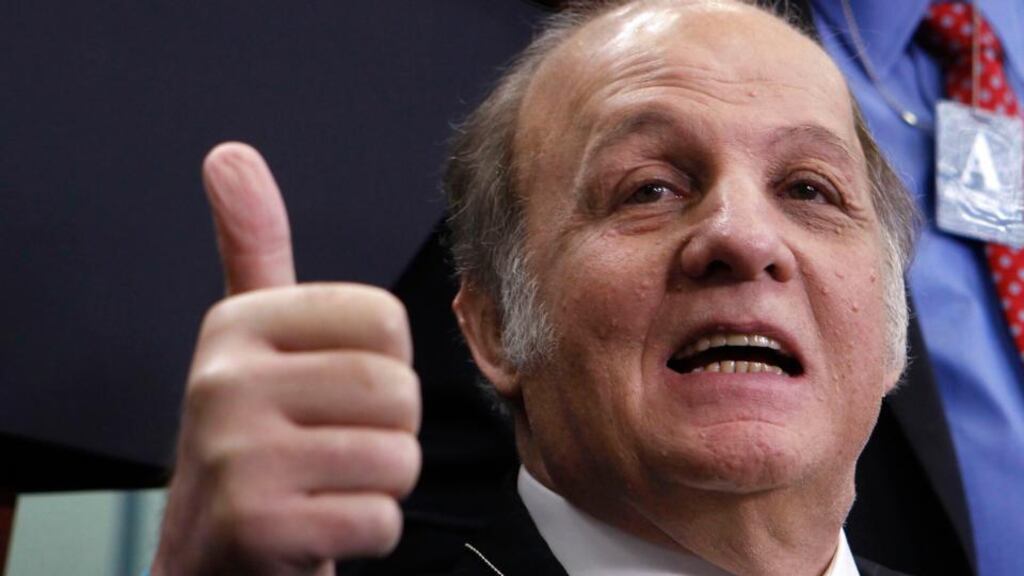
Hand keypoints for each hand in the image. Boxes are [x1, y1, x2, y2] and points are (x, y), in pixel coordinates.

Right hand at [151, 143, 420, 575]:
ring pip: (397, 458)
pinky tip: (321, 524)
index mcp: (236, 324)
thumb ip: (252, 249)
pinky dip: (368, 531)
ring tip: (328, 485)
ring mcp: (237, 456)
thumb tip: (230, 156)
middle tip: (336, 448)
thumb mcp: (247, 341)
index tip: (335, 392)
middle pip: (398, 391)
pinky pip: (379, 519)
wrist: (211, 551)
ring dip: (380, 484)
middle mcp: (225, 382)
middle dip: (388, 431)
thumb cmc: (252, 441)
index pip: (385, 320)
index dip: (384, 367)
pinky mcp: (257, 527)